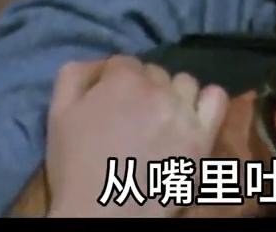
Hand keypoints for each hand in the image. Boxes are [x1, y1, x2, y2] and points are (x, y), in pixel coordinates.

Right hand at [44, 55, 227, 216]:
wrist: (103, 213)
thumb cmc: (76, 166)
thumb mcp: (58, 113)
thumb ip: (75, 75)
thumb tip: (98, 64)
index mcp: (124, 81)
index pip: (123, 63)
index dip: (113, 81)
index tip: (107, 103)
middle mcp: (159, 90)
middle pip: (154, 73)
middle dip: (141, 88)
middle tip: (130, 116)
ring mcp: (185, 113)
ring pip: (184, 83)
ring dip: (171, 94)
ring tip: (159, 119)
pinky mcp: (203, 137)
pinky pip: (217, 99)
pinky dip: (205, 102)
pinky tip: (191, 115)